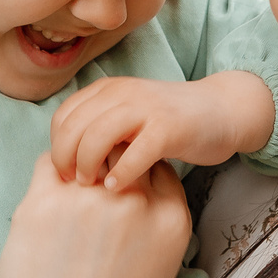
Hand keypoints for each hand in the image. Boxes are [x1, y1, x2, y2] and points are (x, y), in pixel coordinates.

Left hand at [0, 153, 192, 277]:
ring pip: (83, 151)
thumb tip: (140, 175)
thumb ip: (158, 218)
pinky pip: (47, 164)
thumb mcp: (160, 265)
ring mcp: (88, 199)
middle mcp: (134, 202)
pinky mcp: (44, 202)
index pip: (156, 163)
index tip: (119, 186)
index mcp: (170, 219)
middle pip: (122, 151)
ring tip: (67, 197)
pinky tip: (47, 204)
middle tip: (90, 184)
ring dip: (75, 164)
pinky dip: (47, 176)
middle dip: (106, 161)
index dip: (135, 169)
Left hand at [48, 71, 275, 190]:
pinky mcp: (169, 128)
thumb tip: (63, 163)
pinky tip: (118, 187)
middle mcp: (122, 93)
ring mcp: (145, 108)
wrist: (221, 111)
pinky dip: (121, 173)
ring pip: (97, 137)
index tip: (64, 174)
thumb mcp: (127, 118)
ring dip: (88, 166)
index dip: (56, 148)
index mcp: (107, 90)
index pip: (63, 118)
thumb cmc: (169, 124)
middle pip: (73, 128)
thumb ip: (98, 130)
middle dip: (65, 160)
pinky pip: (135, 153)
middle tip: (74, 184)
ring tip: (93, 186)